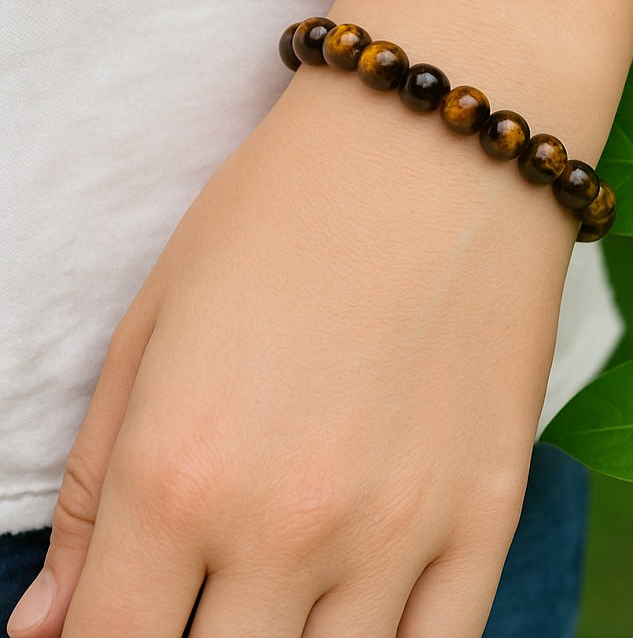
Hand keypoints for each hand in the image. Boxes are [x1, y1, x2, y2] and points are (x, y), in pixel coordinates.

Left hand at [14, 58, 577, 636]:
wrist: (440, 139)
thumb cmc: (284, 208)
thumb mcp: (154, 320)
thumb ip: (93, 486)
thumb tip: (45, 628)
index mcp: (176, 472)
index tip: (123, 622)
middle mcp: (286, 523)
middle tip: (202, 595)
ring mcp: (401, 525)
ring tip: (279, 594)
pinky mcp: (491, 507)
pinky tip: (361, 617)